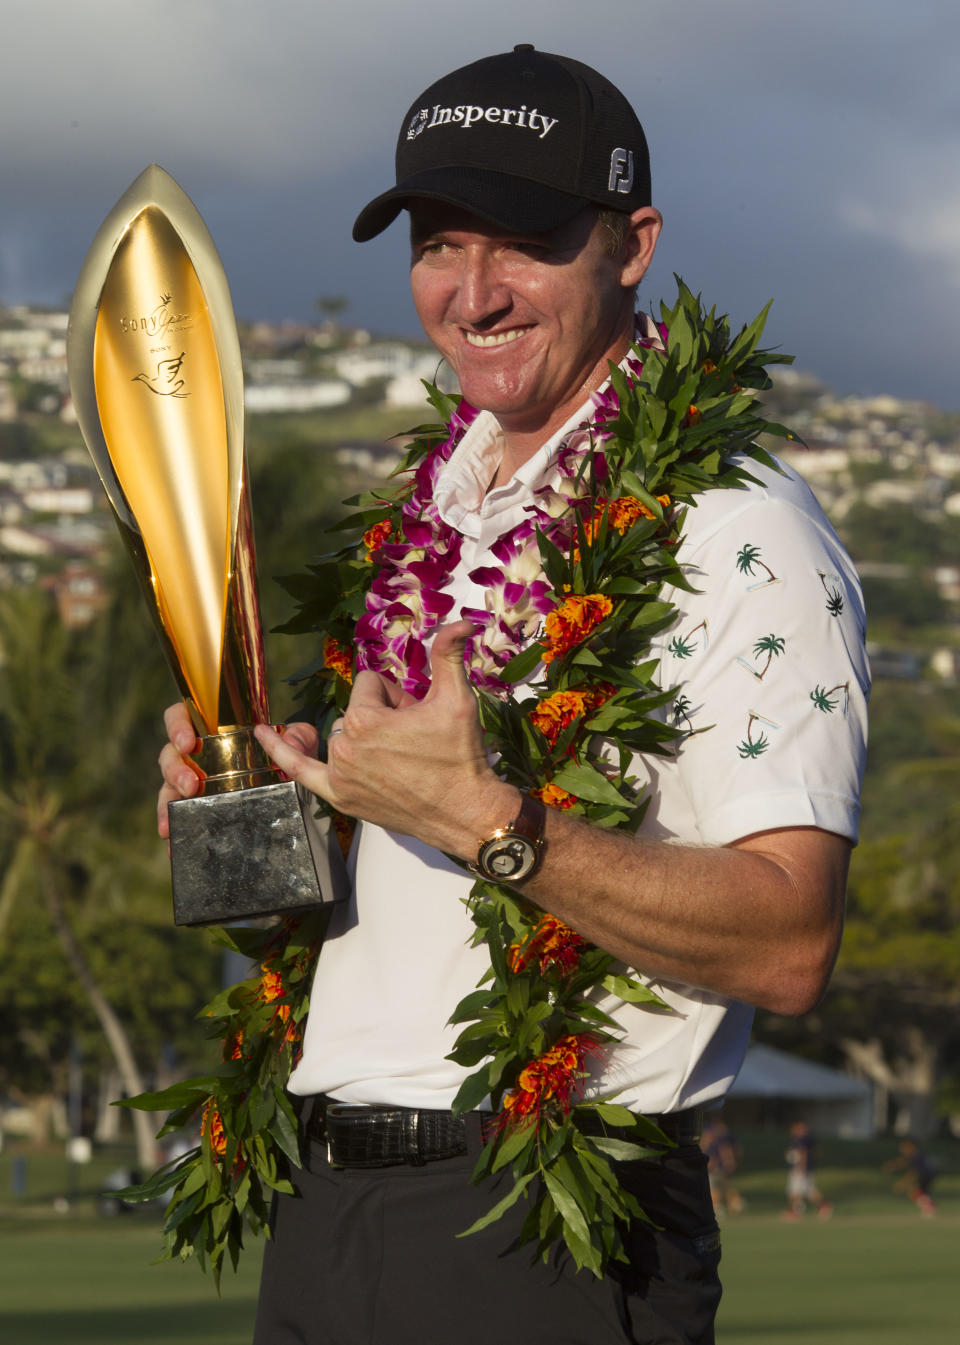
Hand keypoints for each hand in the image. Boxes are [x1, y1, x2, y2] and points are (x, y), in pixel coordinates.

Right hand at [156, 702, 319, 838]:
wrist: (296, 783)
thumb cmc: (288, 753)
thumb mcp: (298, 740)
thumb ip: (299, 735)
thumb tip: (292, 742)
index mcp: (212, 728)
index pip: (182, 717)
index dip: (177, 726)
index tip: (187, 742)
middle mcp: (197, 753)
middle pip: (170, 754)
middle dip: (175, 770)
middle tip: (190, 785)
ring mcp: (194, 779)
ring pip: (168, 785)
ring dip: (167, 801)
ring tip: (173, 818)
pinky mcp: (197, 804)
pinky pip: (178, 813)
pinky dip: (172, 824)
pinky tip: (171, 840)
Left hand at [254, 622, 515, 857]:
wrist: (464, 811)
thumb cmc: (460, 755)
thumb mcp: (457, 699)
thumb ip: (449, 654)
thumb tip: (461, 621)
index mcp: (365, 719)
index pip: (371, 685)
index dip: (397, 696)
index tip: (418, 715)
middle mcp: (344, 746)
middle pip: (356, 711)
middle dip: (383, 718)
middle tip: (414, 740)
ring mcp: (339, 775)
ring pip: (342, 736)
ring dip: (363, 738)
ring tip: (398, 755)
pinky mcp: (340, 797)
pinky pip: (299, 769)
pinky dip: (280, 751)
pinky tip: (260, 732)